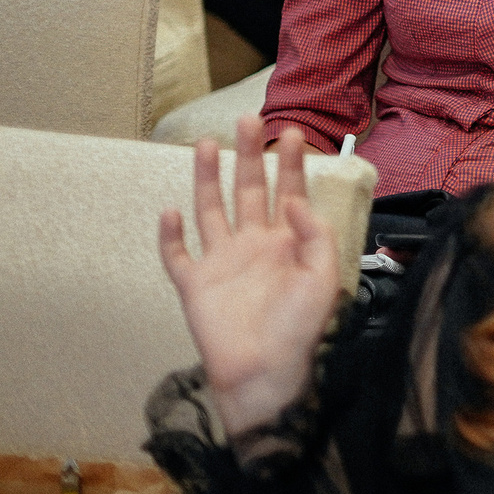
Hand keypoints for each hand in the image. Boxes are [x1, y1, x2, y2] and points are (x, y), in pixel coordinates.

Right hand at [157, 119, 347, 437]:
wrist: (268, 373)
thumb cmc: (302, 329)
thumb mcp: (324, 276)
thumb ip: (314, 233)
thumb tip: (291, 198)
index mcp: (289, 243)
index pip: (289, 192)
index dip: (291, 164)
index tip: (292, 132)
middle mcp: (254, 246)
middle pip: (249, 190)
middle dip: (249, 155)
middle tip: (248, 119)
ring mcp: (223, 263)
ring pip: (211, 211)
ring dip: (208, 179)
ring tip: (207, 144)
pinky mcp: (195, 286)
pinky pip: (177, 256)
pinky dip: (170, 235)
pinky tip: (169, 211)